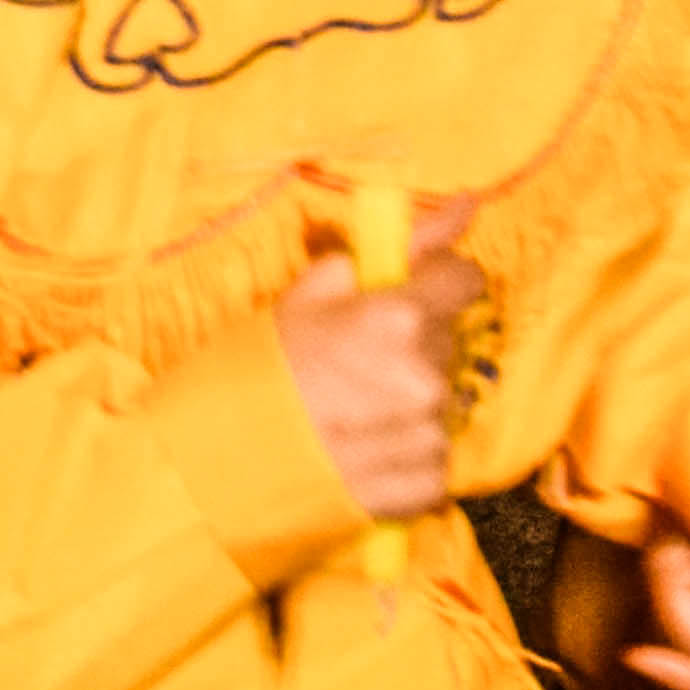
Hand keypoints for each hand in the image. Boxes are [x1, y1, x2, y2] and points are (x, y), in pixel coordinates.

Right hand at [275, 196, 484, 520]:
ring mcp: (425, 435)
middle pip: (446, 343)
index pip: (465, 281)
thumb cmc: (262, 367)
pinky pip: (436, 459)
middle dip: (415, 344)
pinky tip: (365, 451)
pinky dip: (409, 456)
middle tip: (359, 363)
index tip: (417, 295)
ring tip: (356, 413)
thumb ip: (399, 247)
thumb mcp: (313, 291)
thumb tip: (466, 204)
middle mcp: (424, 375)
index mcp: (400, 317)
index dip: (441, 283)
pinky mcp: (423, 485)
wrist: (223, 461)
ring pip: (441, 402)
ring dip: (410, 403)